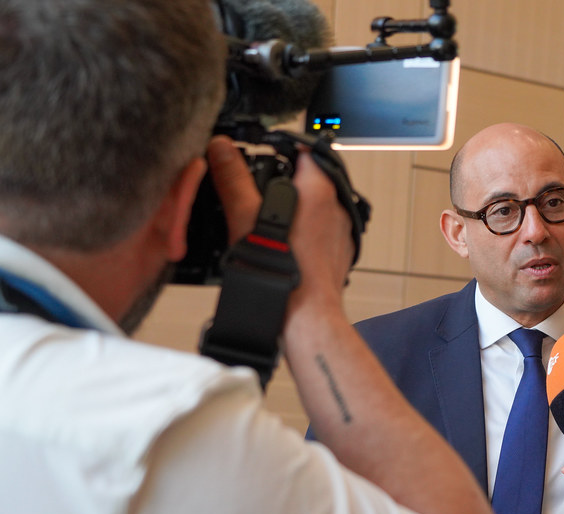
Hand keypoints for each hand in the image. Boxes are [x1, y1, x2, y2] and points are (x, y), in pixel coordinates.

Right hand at [205, 135, 354, 321]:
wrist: (306, 316)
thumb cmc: (282, 271)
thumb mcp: (245, 216)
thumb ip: (233, 178)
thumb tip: (221, 149)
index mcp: (319, 189)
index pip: (303, 149)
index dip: (279, 147)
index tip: (260, 152)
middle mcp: (336, 207)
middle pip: (308, 178)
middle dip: (281, 181)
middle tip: (254, 191)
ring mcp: (340, 231)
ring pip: (313, 207)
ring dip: (291, 209)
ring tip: (263, 224)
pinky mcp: (338, 253)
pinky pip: (318, 232)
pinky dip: (300, 233)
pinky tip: (279, 246)